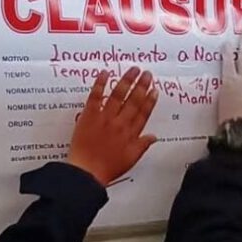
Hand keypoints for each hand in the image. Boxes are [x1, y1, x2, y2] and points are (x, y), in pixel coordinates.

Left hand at [68, 67, 157, 185]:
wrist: (87, 172)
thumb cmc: (108, 168)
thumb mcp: (131, 159)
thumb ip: (143, 145)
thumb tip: (154, 137)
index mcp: (131, 134)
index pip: (143, 113)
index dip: (150, 101)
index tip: (154, 90)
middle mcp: (120, 123)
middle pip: (134, 101)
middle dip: (142, 86)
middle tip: (147, 74)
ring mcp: (105, 118)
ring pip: (118, 95)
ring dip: (126, 81)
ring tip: (133, 70)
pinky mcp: (89, 115)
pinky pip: (95, 96)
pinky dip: (100, 84)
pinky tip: (105, 73)